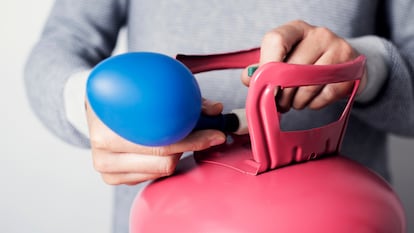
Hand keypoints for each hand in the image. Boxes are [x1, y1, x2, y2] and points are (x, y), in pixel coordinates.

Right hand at [86, 98, 225, 184]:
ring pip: (160, 170)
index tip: (215, 132)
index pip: (161, 145)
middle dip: (189, 147)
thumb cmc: (122, 97)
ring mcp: (109, 170)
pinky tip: (166, 147)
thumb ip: (183, 98)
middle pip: (164, 162)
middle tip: (206, 134)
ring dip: (177, 155)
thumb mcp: (146, 88)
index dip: (193, 139)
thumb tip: (216, 109)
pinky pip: (151, 175)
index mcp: (107, 134)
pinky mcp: (114, 179)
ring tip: (183, 137)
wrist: (92, 106)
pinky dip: (164, 161)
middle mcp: (104, 156)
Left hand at [241, 20, 366, 111]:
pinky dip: (314, 104)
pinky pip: (326, 94)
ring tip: (295, 102)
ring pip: (308, 84)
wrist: (342, 64)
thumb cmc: (306, 62)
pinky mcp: (351, 69)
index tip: (262, 85)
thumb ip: (262, 68)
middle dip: (281, 94)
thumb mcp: (284, 59)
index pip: (275, 40)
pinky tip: (311, 101)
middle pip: (291, 68)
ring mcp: (338, 50)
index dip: (266, 65)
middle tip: (279, 104)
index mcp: (296, 29)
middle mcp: (318, 34)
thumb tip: (247, 78)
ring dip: (297, 102)